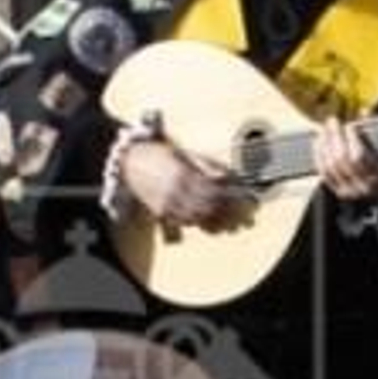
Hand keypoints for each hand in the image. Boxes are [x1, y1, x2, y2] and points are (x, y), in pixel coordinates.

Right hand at [121, 135, 245, 230]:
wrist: (129, 162)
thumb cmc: (159, 154)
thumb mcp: (185, 153)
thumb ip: (207, 165)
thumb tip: (228, 176)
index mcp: (183, 175)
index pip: (215, 191)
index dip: (233, 197)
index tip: (247, 199)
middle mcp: (176, 192)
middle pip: (210, 208)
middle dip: (230, 214)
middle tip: (246, 217)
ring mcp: (167, 205)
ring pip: (199, 219)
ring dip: (219, 223)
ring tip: (234, 224)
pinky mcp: (161, 213)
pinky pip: (185, 223)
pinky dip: (201, 224)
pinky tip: (213, 224)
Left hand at [312, 117, 377, 204]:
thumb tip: (364, 111)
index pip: (360, 156)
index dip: (352, 139)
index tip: (350, 125)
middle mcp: (366, 186)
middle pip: (342, 160)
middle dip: (335, 137)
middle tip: (332, 121)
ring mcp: (352, 191)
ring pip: (331, 166)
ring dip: (325, 144)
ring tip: (324, 129)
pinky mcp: (341, 193)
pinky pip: (325, 174)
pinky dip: (319, 156)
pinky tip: (319, 142)